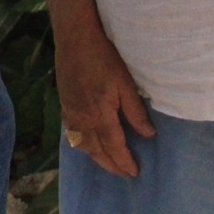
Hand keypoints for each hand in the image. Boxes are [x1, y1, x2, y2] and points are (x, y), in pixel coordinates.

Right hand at [55, 21, 153, 177]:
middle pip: (96, 150)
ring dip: (95, 157)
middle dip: (111, 165)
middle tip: (124, 174)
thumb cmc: (103, 57)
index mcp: (99, 115)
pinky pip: (71, 133)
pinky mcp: (64, 105)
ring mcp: (70, 112)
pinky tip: (87, 144)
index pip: (114, 146)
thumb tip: (148, 135)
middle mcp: (82, 119)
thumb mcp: (125, 83)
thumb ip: (135, 111)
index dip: (124, 162)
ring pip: (82, 144)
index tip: (134, 173)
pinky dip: (82, 144)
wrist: (74, 39)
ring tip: (108, 162)